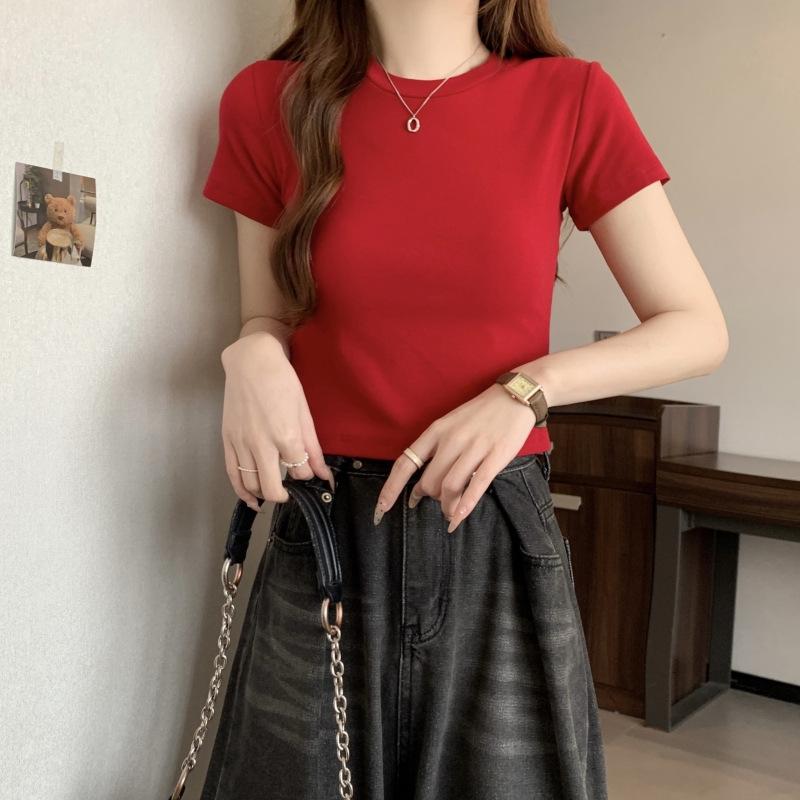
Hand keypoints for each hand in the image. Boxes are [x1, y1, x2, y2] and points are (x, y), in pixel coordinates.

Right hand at [220, 332, 334, 511]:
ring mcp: (241, 444)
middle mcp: (261, 444)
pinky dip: (242, 492)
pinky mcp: (227, 441)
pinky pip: (232, 475)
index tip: (311, 475)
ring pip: (252, 485)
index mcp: (285, 436)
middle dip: (286, 495)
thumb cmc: (282, 382)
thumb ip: (313, 448)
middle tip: (293, 491)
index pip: (300, 473)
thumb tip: (324, 474)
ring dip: (265, 494)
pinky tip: (252, 500)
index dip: (308, 477)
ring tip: (275, 492)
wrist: (251, 362)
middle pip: (273, 489)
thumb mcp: (304, 413)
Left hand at [373, 383, 537, 532]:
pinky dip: (465, 506)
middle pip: (429, 482)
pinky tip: (458, 518)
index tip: (382, 508)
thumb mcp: (450, 425)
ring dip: (447, 506)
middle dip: (430, 498)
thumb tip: (421, 486)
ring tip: (450, 513)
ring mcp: (474, 448)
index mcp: (436, 431)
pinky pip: (476, 486)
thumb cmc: (479, 414)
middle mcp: (451, 440)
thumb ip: (435, 452)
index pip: (405, 463)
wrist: (514, 397)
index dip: (391, 488)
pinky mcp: (495, 457)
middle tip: (439, 502)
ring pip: (450, 487)